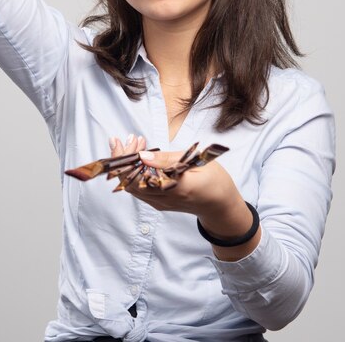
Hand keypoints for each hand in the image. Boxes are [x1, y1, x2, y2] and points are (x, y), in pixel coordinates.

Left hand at [109, 135, 260, 260]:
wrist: (220, 205)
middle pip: (129, 181)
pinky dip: (135, 172)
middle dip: (124, 157)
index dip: (125, 158)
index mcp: (175, 187)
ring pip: (131, 185)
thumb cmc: (214, 181)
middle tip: (131, 138)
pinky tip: (141, 157)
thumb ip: (168, 160)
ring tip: (136, 143)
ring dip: (129, 164)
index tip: (123, 141)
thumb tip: (143, 156)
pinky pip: (139, 188)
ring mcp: (159, 203)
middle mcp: (163, 199)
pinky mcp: (159, 203)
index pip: (137, 176)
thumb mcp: (197, 162)